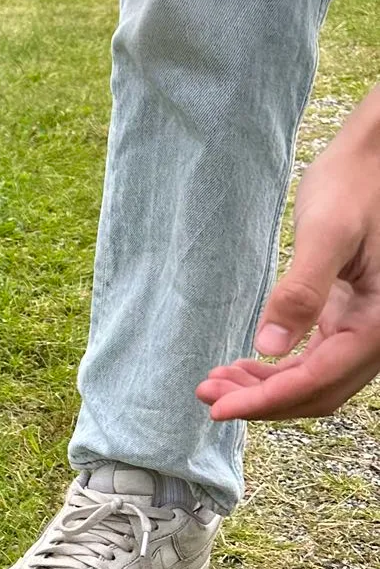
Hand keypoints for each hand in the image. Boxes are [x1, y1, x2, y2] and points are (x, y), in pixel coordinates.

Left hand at [197, 85, 379, 420]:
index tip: (218, 408)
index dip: (266, 400)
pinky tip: (241, 368)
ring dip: (264, 390)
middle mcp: (379, 334)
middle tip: (206, 395)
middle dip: (260, 400)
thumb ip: (301, 291)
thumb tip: (271, 348)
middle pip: (316, 392)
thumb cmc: (356, 184)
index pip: (318, 380)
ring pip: (313, 382)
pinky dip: (277, 372)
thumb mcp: (326, 233)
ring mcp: (365, 329)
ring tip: (214, 383)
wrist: (374, 160)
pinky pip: (314, 362)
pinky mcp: (348, 320)